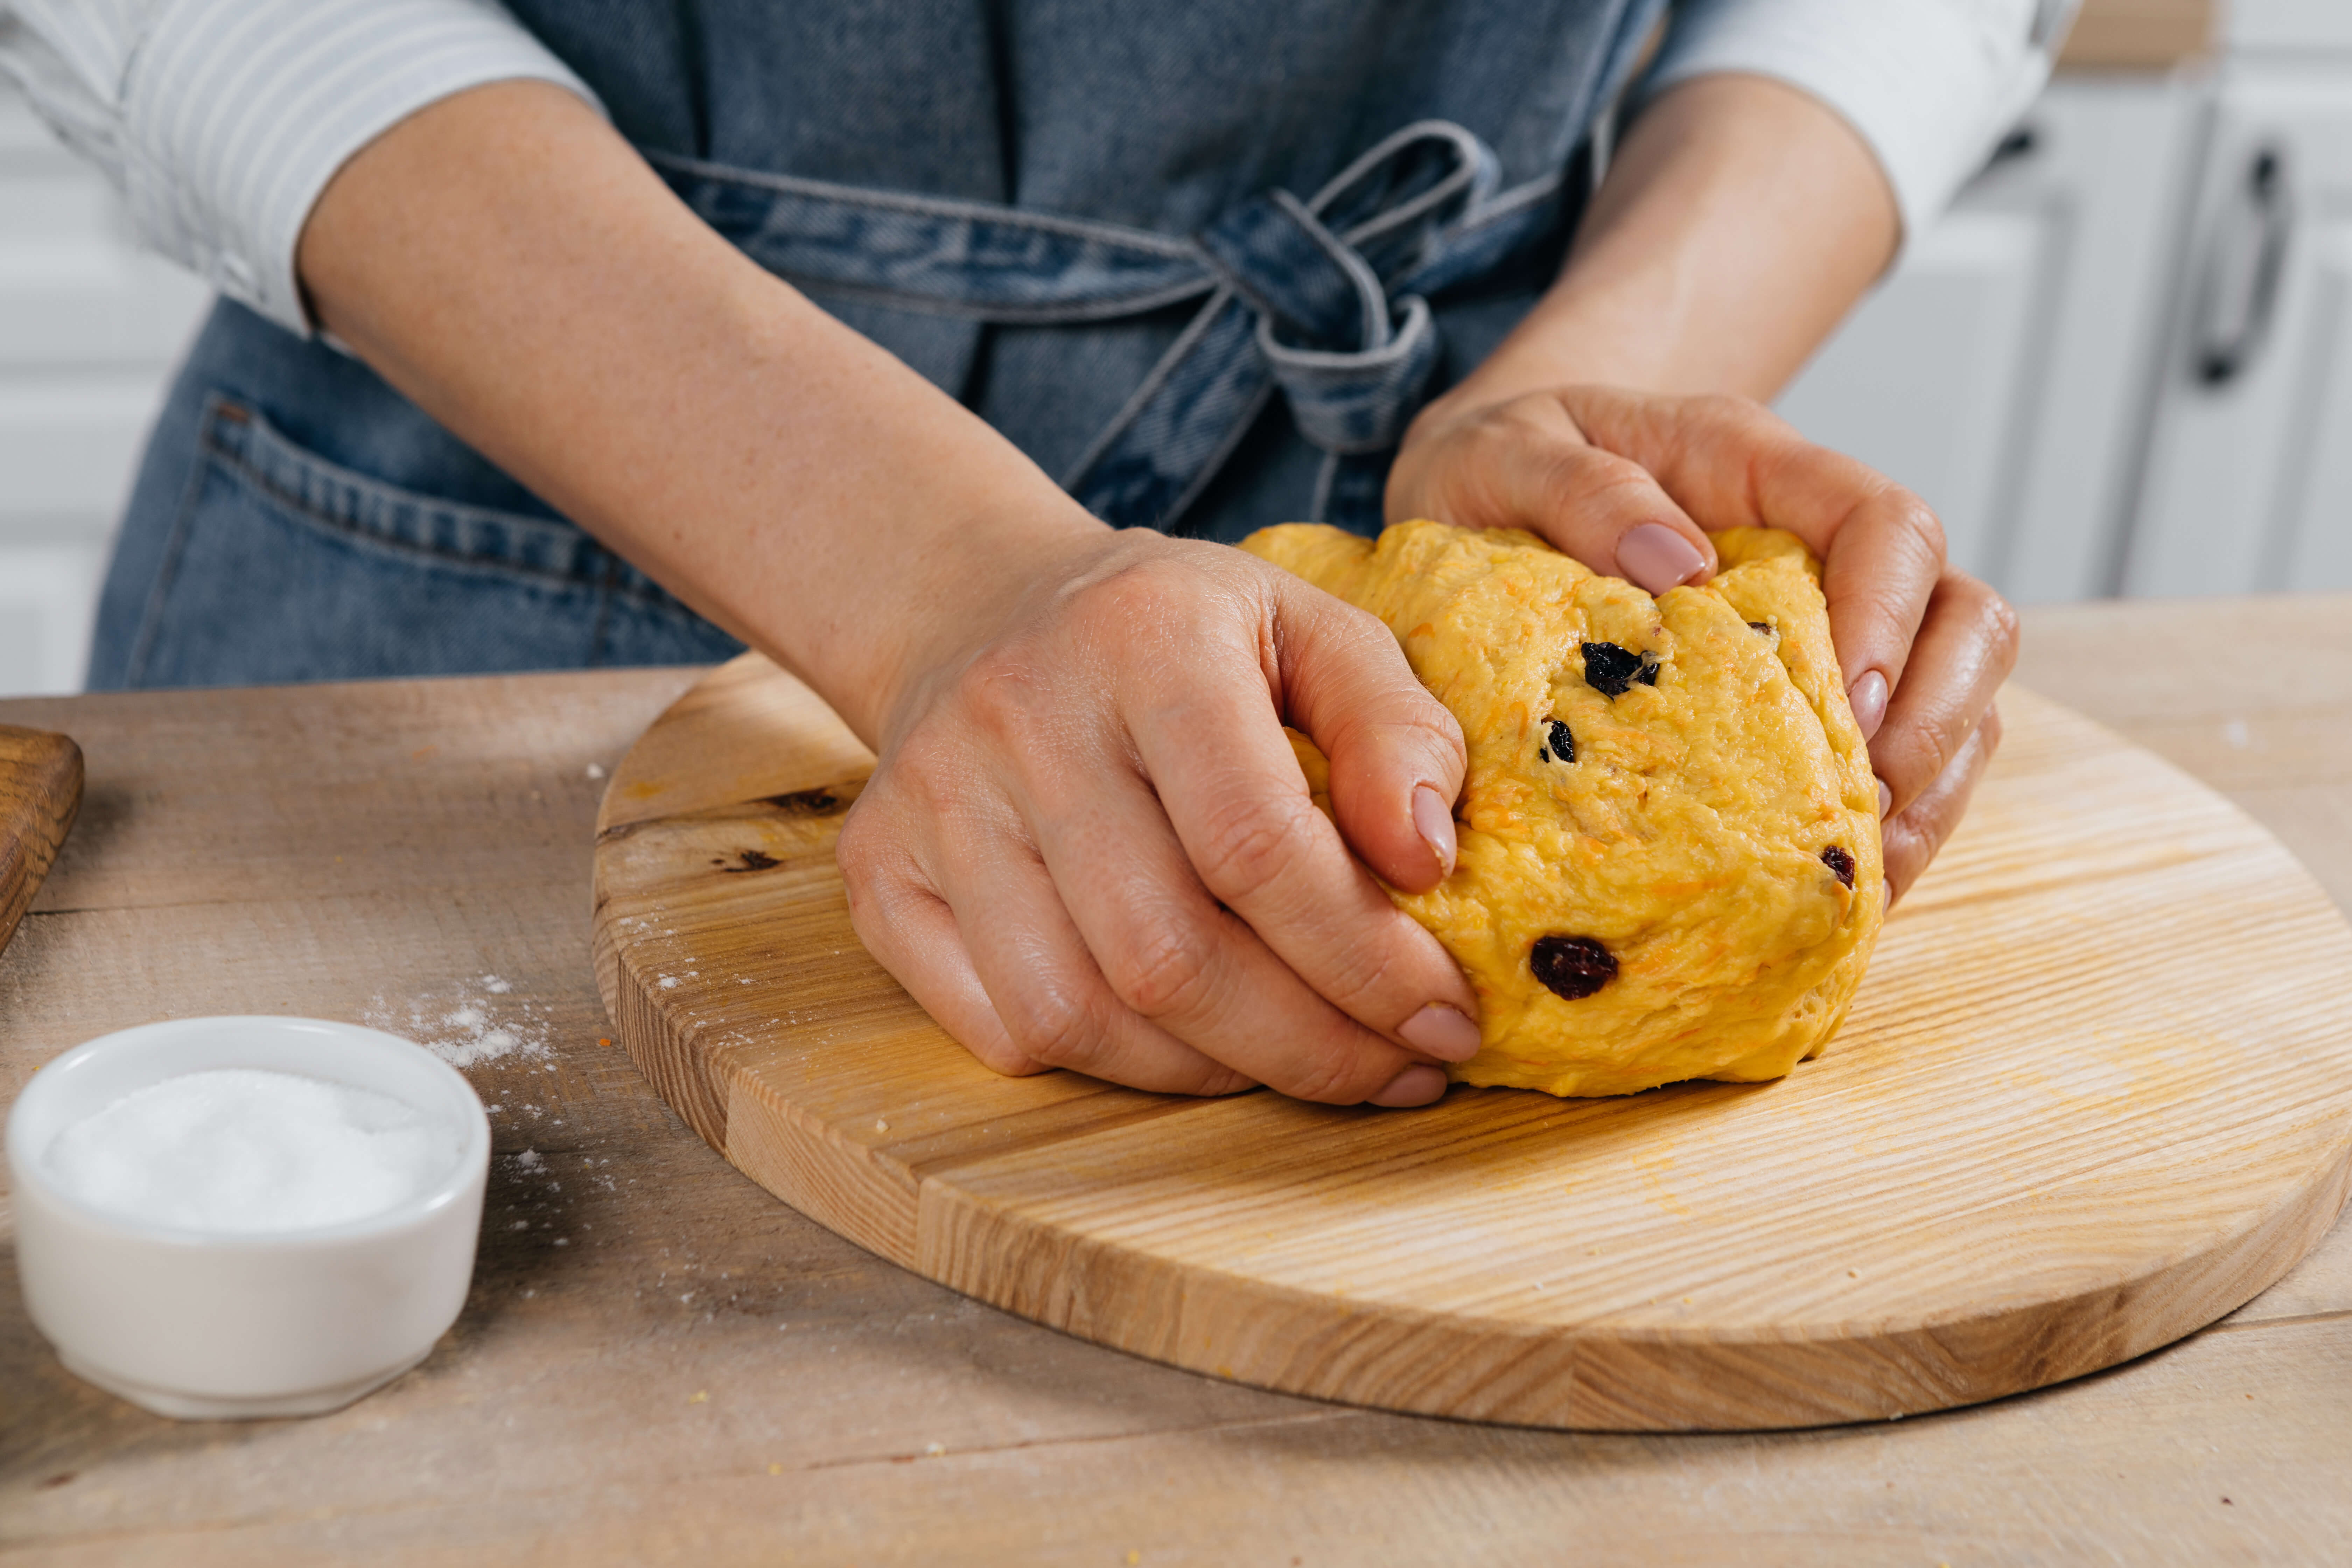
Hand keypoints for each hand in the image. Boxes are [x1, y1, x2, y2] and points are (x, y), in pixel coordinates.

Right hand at [834, 527, 1487, 1105]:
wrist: (985, 610)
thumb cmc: (1178, 637)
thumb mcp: (1310, 627)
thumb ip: (1394, 725)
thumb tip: (1428, 854)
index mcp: (1143, 637)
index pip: (1257, 843)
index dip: (1366, 958)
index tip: (1449, 1015)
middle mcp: (1018, 716)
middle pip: (1168, 951)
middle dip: (1311, 1043)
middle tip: (1402, 1067)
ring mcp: (932, 803)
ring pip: (1079, 1012)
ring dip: (1220, 1071)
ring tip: (1310, 1059)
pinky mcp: (878, 873)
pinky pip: (1002, 1029)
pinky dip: (1115, 1063)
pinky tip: (1196, 1042)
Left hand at [1388, 385, 2016, 899]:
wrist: (1474, 495)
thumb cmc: (1499, 467)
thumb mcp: (1509, 454)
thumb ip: (1583, 490)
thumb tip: (1679, 563)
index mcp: (1763, 469)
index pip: (1886, 525)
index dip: (1894, 614)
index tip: (1852, 706)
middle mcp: (1822, 547)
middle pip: (1961, 620)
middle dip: (1937, 725)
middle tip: (1862, 814)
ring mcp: (1832, 629)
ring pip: (1956, 702)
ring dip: (1928, 793)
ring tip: (1859, 875)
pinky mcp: (1804, 703)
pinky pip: (1892, 764)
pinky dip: (1885, 828)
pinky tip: (1834, 887)